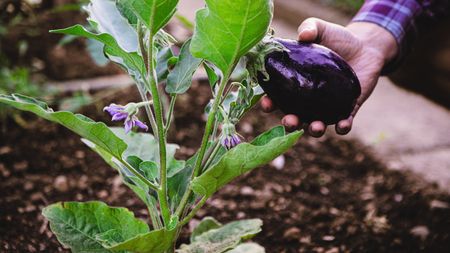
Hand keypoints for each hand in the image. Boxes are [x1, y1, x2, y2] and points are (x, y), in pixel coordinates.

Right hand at [261, 18, 397, 136]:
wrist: (365, 47)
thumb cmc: (338, 39)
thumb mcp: (322, 29)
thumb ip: (310, 28)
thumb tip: (303, 35)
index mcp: (296, 84)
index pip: (277, 97)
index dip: (269, 103)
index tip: (267, 104)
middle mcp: (308, 100)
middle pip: (294, 117)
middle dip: (290, 123)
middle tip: (290, 121)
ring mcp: (326, 107)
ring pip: (315, 125)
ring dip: (313, 130)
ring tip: (315, 127)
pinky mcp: (347, 110)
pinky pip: (342, 124)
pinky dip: (342, 127)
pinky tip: (342, 125)